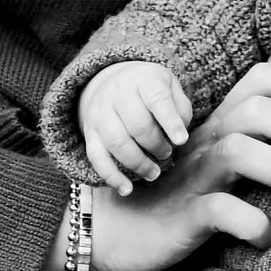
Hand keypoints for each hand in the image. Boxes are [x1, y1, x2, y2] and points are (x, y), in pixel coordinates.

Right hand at [79, 60, 193, 194]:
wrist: (111, 80)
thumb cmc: (150, 89)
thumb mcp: (170, 86)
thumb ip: (180, 109)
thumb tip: (179, 137)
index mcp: (143, 80)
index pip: (157, 99)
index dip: (170, 121)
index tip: (181, 140)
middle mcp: (118, 93)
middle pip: (137, 124)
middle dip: (155, 145)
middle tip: (166, 154)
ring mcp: (100, 113)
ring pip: (116, 142)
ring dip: (138, 163)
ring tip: (154, 173)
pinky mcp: (89, 132)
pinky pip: (96, 157)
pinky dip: (111, 176)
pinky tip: (127, 189)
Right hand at [83, 61, 270, 270]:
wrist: (116, 234)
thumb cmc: (182, 197)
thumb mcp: (219, 163)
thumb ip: (257, 144)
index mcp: (218, 123)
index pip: (260, 79)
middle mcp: (206, 141)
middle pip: (260, 110)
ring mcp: (193, 178)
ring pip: (241, 151)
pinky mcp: (184, 217)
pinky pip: (223, 212)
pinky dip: (254, 224)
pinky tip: (266, 238)